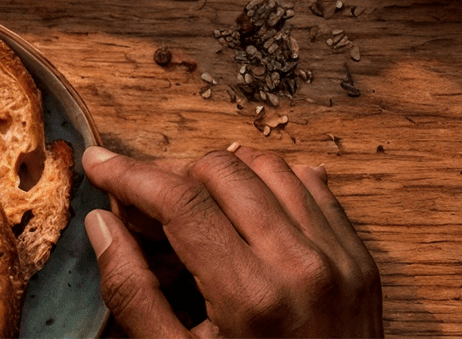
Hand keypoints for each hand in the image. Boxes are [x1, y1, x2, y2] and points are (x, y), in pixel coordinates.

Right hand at [83, 145, 381, 337]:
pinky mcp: (360, 259)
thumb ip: (133, 294)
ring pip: (268, 167)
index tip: (101, 165)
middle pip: (221, 171)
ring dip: (224, 177)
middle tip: (150, 207)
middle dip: (174, 178)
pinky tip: (249, 213)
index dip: (130, 174)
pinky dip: (274, 186)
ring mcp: (339, 258)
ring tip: (199, 210)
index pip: (180, 201)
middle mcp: (301, 266)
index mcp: (251, 296)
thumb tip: (103, 225)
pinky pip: (313, 187)